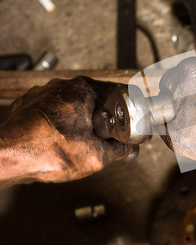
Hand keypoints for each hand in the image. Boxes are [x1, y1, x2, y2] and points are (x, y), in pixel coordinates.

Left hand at [0, 76, 137, 184]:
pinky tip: (63, 141)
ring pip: (73, 105)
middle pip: (95, 99)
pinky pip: (54, 112)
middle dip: (105, 117)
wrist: (7, 158)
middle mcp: (62, 87)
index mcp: (83, 90)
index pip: (117, 92)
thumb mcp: (97, 156)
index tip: (133, 118)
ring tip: (86, 141)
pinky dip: (62, 124)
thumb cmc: (46, 152)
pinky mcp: (28, 106)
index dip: (129, 108)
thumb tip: (130, 149)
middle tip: (111, 134)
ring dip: (82, 121)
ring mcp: (43, 95)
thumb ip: (120, 150)